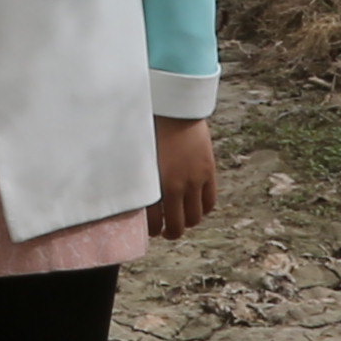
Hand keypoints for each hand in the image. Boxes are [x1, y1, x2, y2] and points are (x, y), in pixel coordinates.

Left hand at [148, 116, 218, 241]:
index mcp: (155, 183)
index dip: (150, 230)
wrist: (175, 108)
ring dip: (187, 222)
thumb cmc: (149, 128)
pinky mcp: (208, 172)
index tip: (149, 230)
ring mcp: (195, 180)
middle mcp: (177, 186)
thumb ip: (137, 178)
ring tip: (180, 219)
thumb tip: (131, 197)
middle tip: (165, 231)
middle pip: (176, 225)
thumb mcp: (137, 155)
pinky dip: (202, 209)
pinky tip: (194, 206)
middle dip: (169, 232)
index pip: (153, 221)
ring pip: (195, 218)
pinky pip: (209, 202)